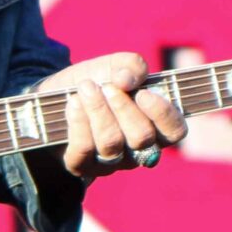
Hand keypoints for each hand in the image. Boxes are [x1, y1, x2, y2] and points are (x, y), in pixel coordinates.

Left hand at [35, 52, 189, 179]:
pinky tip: (73, 103)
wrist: (57, 95)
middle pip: (141, 137)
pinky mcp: (82, 166)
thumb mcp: (114, 65)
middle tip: (107, 86)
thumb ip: (130, 65)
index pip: (174, 131)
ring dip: (98, 111)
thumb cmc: (96, 81)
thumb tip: (127, 79)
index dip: (162, 114)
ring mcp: (110, 162)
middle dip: (123, 107)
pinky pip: (83, 151)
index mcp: (155, 125)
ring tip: (86, 88)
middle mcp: (137, 150)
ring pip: (111, 143)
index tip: (143, 93)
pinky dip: (78, 123)